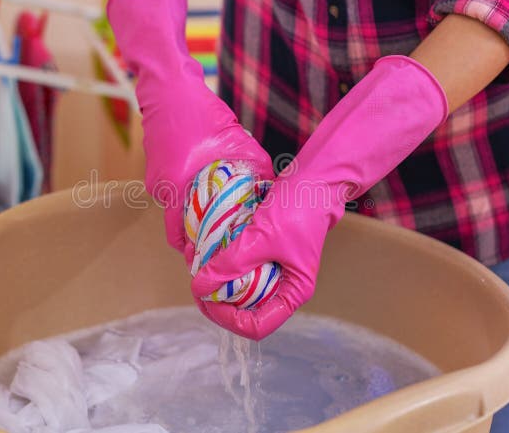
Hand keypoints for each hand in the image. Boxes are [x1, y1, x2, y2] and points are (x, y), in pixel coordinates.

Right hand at [107, 0, 272, 252]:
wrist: (169, 86)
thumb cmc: (202, 115)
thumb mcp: (239, 145)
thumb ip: (256, 173)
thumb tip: (271, 194)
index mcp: (177, 190)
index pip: (178, 239)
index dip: (195, 252)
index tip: (212, 258)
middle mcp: (160, 189)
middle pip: (176, 226)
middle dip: (195, 235)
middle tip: (218, 239)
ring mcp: (154, 178)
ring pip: (175, 206)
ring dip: (191, 211)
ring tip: (215, 210)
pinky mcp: (154, 166)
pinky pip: (171, 188)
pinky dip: (186, 191)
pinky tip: (203, 181)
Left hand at [191, 56, 448, 339]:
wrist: (313, 180)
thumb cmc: (297, 210)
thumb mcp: (261, 237)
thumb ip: (231, 263)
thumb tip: (199, 287)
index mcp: (293, 292)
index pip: (257, 326)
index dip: (227, 319)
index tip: (206, 299)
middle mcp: (283, 287)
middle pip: (243, 310)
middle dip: (216, 298)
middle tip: (195, 278)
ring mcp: (274, 271)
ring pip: (237, 288)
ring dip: (215, 279)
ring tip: (195, 259)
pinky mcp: (265, 254)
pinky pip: (238, 267)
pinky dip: (221, 262)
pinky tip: (205, 248)